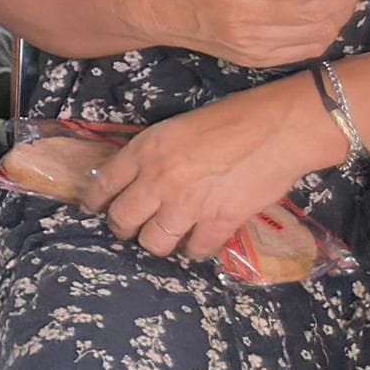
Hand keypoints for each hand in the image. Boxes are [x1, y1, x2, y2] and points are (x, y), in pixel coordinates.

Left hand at [87, 79, 344, 265]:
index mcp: (144, 151)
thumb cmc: (229, 118)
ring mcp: (188, 205)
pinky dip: (194, 250)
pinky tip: (196, 245)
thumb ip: (152, 154)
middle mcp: (158, 181)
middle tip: (128, 229)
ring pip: (154, 242)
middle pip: (122, 220)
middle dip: (122, 228)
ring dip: (156, 243)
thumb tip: (138, 177)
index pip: (103, 184)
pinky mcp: (219, 222)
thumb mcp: (175, 128)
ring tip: (163, 239)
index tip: (93, 209)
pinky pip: (196, 249)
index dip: (94, 201)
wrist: (275, 129)